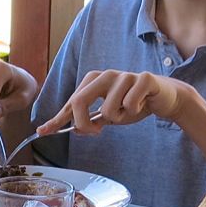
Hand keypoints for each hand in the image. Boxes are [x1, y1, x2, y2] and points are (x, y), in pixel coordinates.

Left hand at [38, 69, 184, 135]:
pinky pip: (129, 105)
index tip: (42, 131)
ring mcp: (123, 75)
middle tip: (96, 132)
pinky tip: (142, 104)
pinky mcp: (142, 79)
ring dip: (118, 118)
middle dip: (84, 123)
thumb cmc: (132, 104)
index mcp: (92, 80)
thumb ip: (91, 121)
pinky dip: (134, 112)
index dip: (57, 119)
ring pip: (107, 109)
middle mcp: (104, 75)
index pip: (70, 102)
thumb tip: (72, 129)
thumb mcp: (108, 115)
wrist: (163, 97)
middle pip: (79, 101)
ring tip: (128, 111)